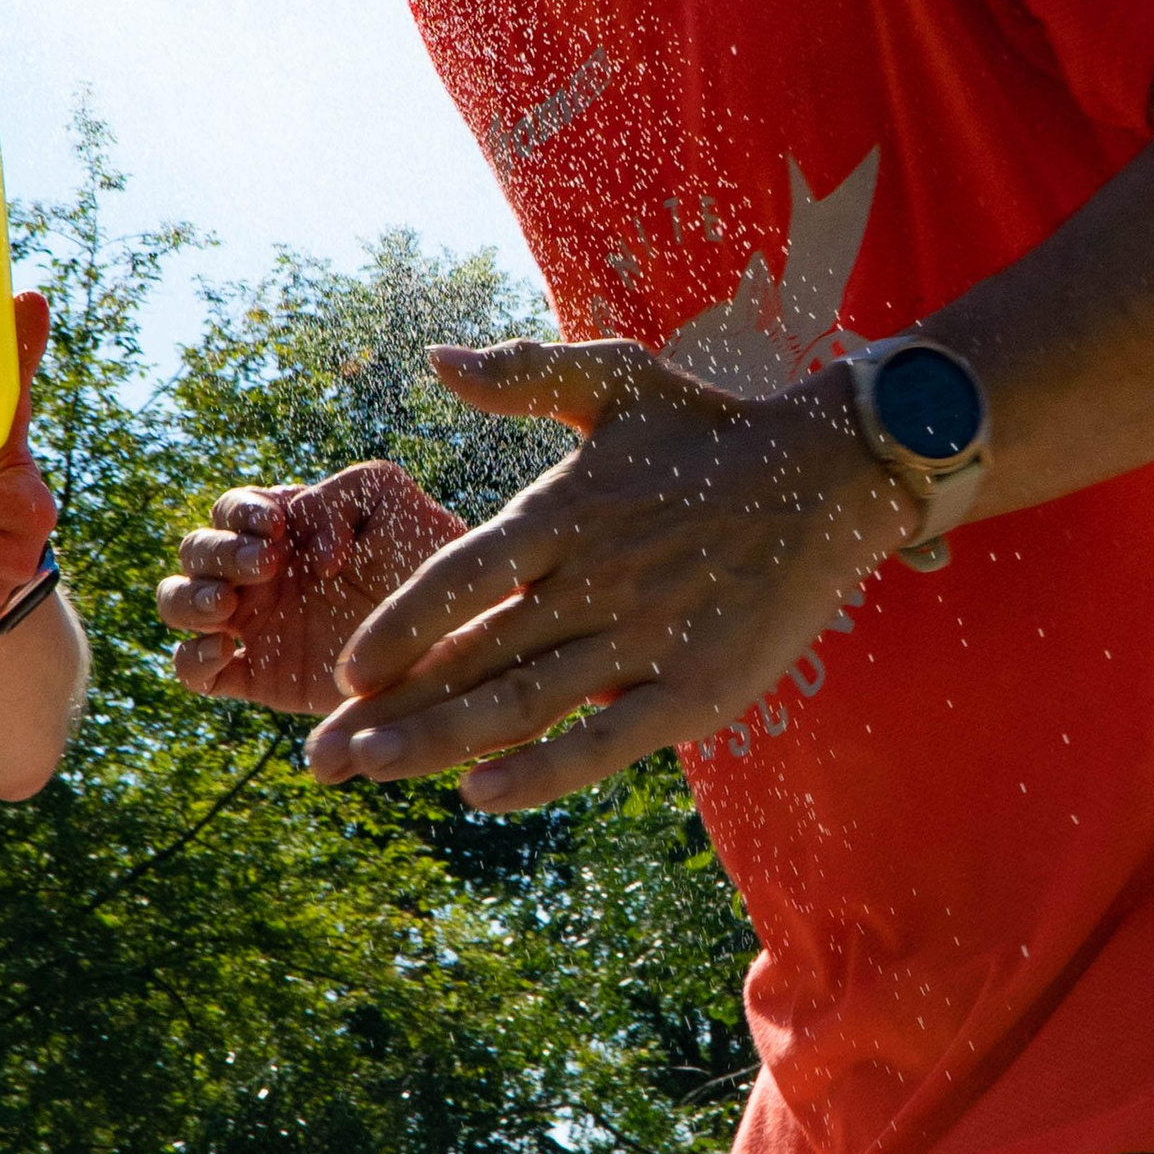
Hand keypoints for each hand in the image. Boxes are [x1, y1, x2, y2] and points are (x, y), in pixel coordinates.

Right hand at [158, 462, 463, 712]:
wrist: (450, 629)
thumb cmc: (422, 554)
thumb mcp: (386, 499)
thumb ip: (335, 495)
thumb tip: (303, 552)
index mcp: (280, 526)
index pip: (230, 510)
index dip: (239, 515)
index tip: (275, 529)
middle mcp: (257, 573)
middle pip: (195, 552)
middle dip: (217, 554)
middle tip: (266, 565)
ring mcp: (251, 624)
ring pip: (178, 604)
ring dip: (188, 599)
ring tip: (227, 605)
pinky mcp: (256, 676)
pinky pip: (194, 670)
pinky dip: (192, 660)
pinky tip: (225, 651)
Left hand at [302, 341, 918, 811]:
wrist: (834, 476)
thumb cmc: (713, 429)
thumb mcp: (619, 382)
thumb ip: (525, 373)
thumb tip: (438, 360)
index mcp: (565, 512)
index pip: (460, 576)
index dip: (399, 626)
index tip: (346, 673)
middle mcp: (594, 580)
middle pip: (473, 657)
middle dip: (389, 712)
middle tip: (320, 758)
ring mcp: (645, 640)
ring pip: (522, 704)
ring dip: (437, 743)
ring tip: (367, 771)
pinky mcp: (696, 690)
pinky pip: (605, 742)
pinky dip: (542, 770)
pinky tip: (480, 794)